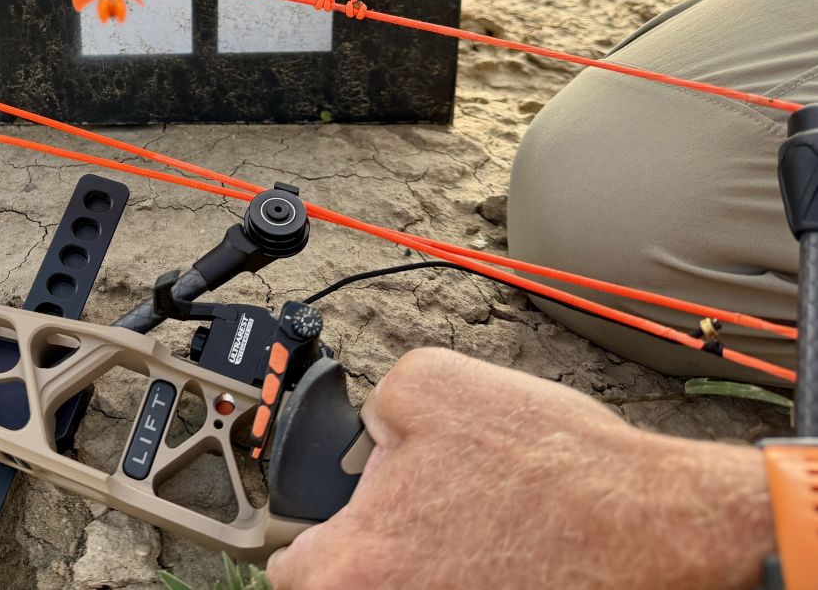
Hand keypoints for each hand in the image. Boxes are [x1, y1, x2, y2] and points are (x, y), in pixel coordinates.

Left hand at [265, 348, 773, 589]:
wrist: (661, 526)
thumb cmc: (553, 467)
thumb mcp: (429, 384)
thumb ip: (372, 407)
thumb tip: (371, 436)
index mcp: (353, 569)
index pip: (291, 568)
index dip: (327, 527)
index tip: (360, 516)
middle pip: (353, 588)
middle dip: (382, 553)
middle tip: (435, 518)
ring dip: (436, 570)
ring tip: (483, 534)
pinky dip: (482, 580)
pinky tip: (516, 558)